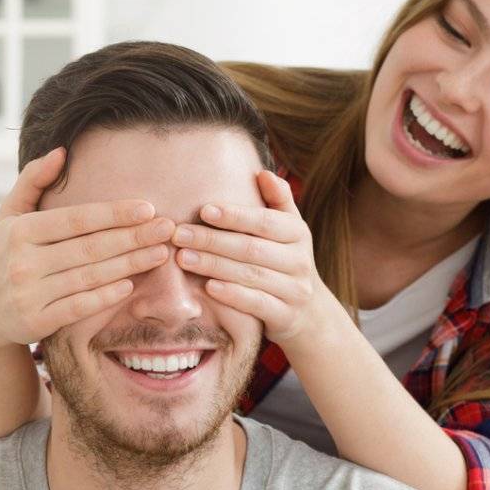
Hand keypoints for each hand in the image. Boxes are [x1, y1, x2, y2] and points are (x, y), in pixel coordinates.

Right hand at [0, 146, 174, 350]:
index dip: (114, 214)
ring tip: (159, 254)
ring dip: (129, 265)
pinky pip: (79, 306)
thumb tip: (61, 151)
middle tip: (167, 229)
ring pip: (90, 277)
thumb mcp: (10, 215)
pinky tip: (130, 285)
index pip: (77, 219)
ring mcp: (30, 294)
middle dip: (133, 237)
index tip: (148, 208)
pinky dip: (106, 296)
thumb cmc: (6, 254)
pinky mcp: (36, 322)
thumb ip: (33, 180)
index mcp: (21, 231)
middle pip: (90, 248)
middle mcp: (24, 261)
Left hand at [171, 169, 345, 345]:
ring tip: (183, 258)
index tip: (204, 210)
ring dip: (214, 266)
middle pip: (252, 248)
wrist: (309, 313)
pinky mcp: (286, 316)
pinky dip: (233, 295)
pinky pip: (257, 304)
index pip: (265, 221)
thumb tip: (263, 173)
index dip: (235, 215)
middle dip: (213, 240)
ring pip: (251, 275)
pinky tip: (208, 287)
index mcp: (298, 233)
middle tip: (179, 234)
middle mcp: (299, 261)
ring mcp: (294, 290)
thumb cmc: (285, 262)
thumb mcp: (288, 231)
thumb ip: (278, 201)